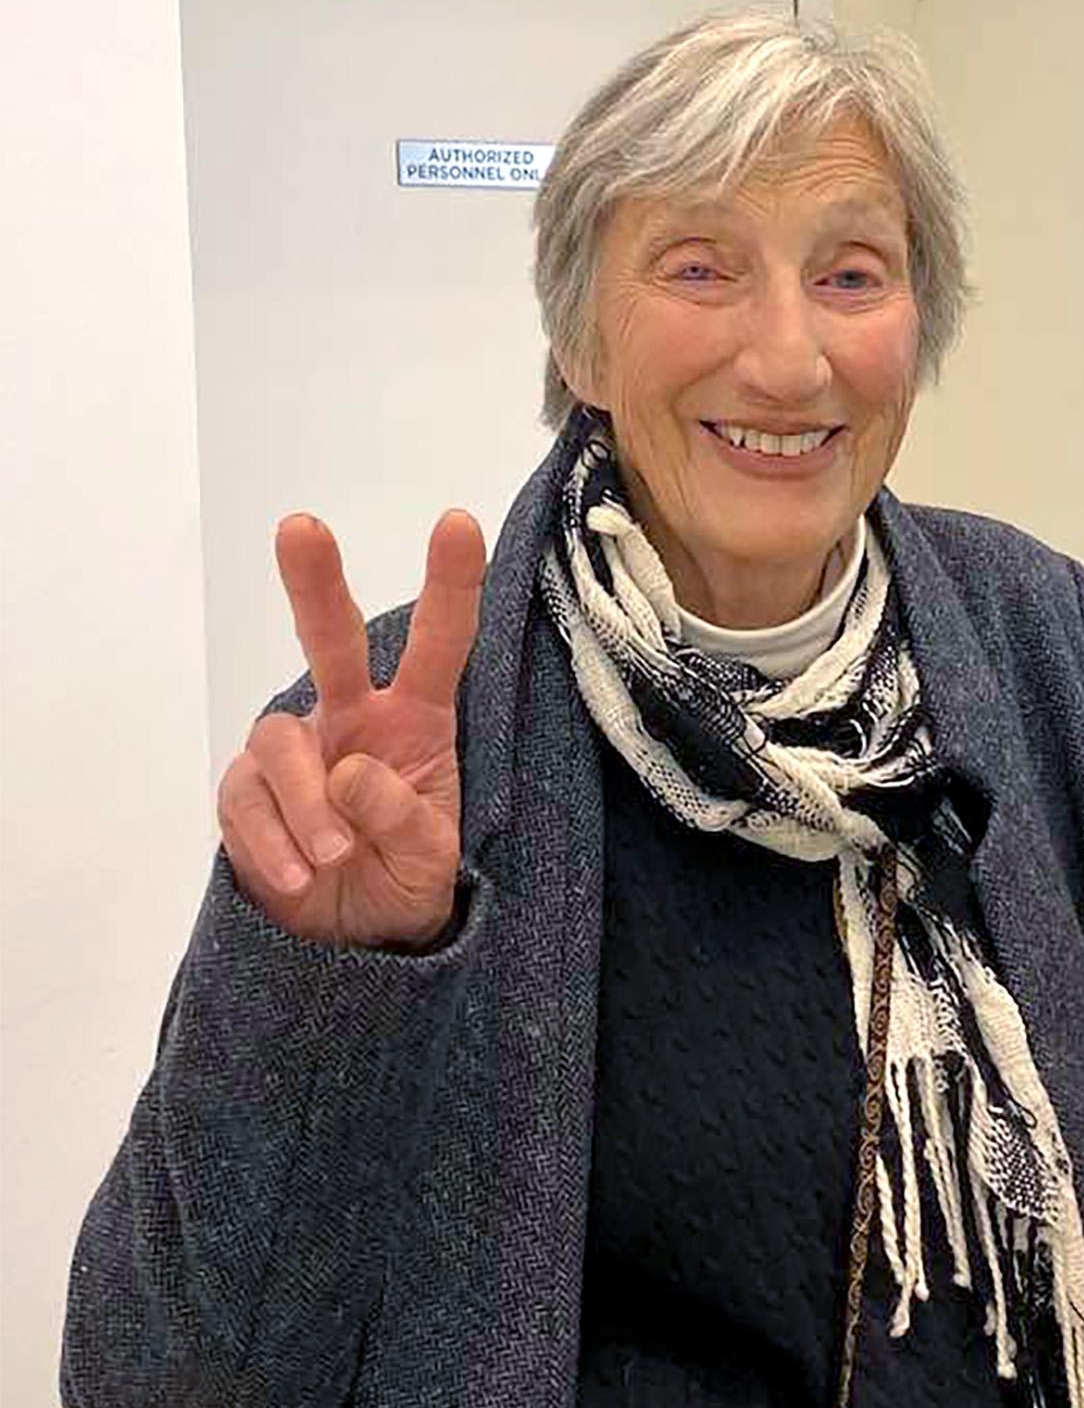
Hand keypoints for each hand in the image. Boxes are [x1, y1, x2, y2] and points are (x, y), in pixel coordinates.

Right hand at [218, 510, 485, 949]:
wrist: (352, 939)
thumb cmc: (404, 880)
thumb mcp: (433, 864)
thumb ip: (408, 820)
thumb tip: (351, 773)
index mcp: (416, 720)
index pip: (439, 645)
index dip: (450, 586)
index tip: (457, 522)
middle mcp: (352, 719)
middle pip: (330, 639)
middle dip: (315, 582)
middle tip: (300, 528)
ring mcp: (295, 753)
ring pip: (282, 742)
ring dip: (307, 804)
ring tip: (335, 858)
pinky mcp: (247, 793)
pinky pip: (247, 801)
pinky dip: (272, 842)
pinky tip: (300, 877)